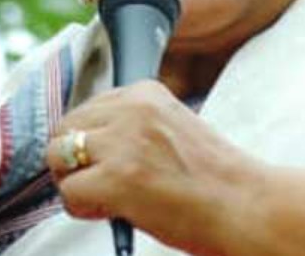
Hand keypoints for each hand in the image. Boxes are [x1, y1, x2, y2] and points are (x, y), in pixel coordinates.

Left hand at [47, 82, 262, 255]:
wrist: (246, 207)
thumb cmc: (215, 179)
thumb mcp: (173, 129)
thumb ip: (133, 126)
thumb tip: (87, 141)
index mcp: (146, 93)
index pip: (89, 107)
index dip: (93, 141)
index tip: (110, 160)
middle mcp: (131, 109)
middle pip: (65, 128)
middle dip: (74, 159)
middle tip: (99, 183)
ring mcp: (122, 143)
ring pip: (58, 156)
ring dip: (74, 181)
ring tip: (104, 198)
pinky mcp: (116, 179)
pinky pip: (69, 193)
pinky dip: (82, 208)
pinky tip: (111, 212)